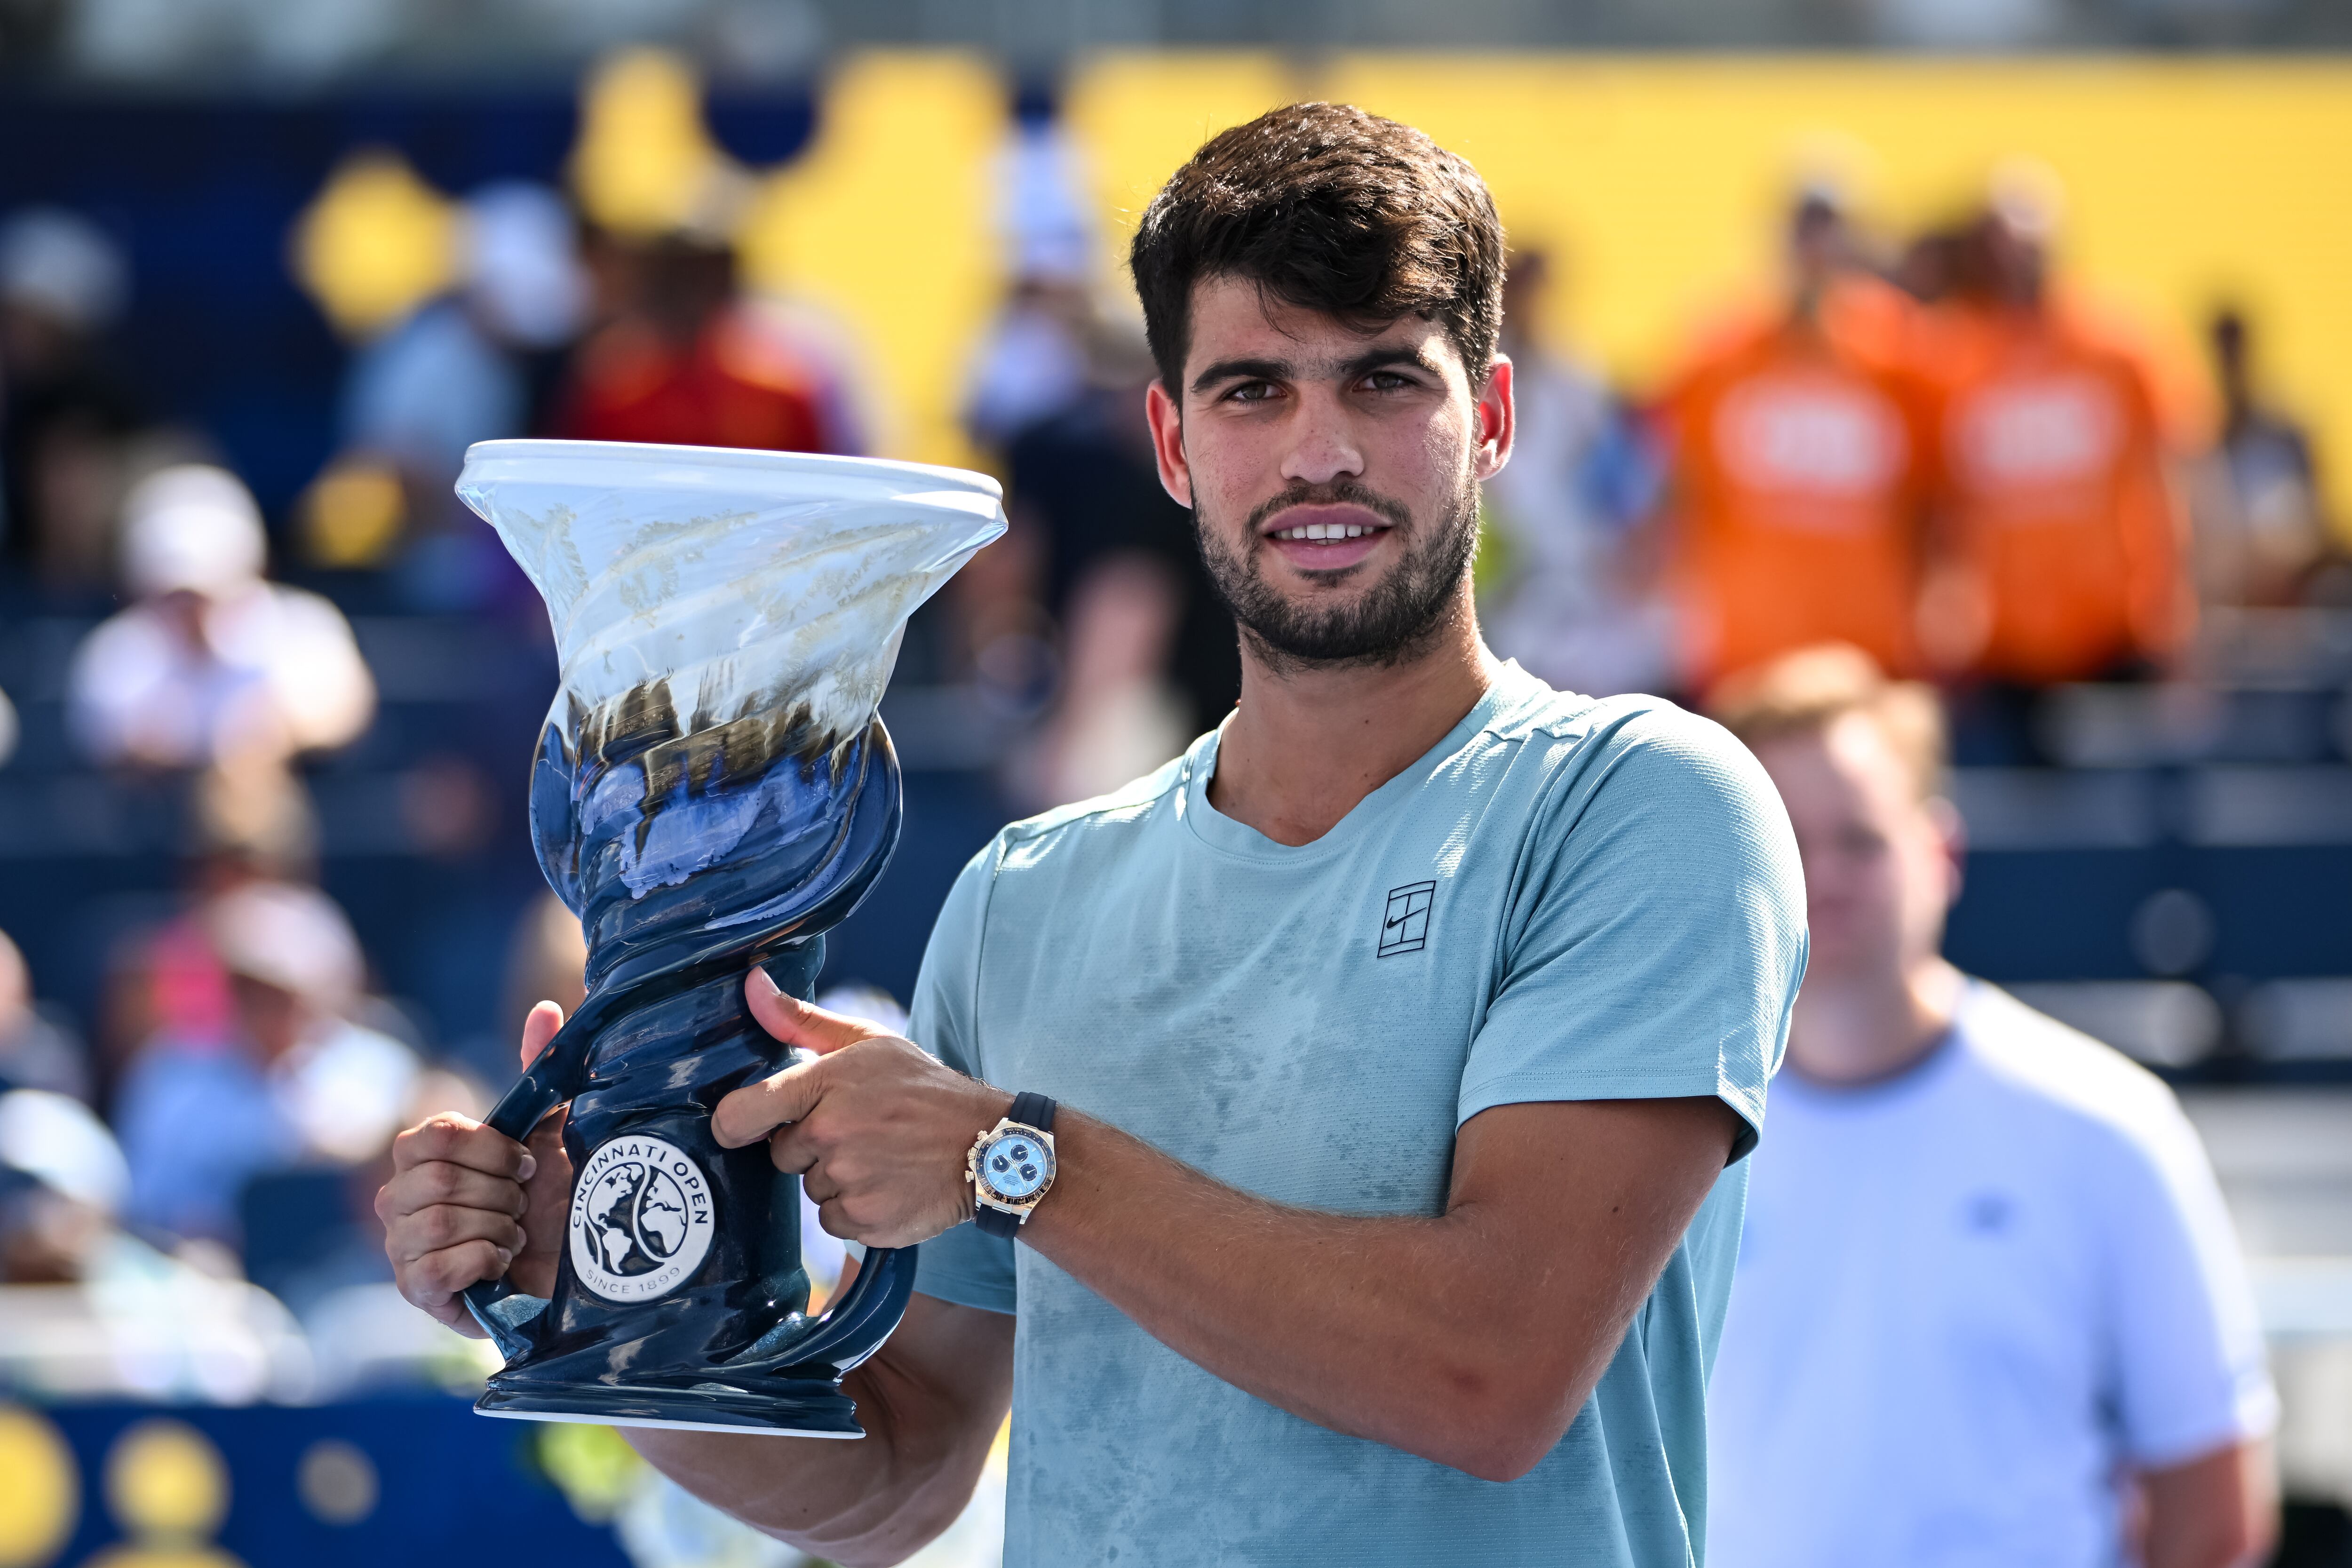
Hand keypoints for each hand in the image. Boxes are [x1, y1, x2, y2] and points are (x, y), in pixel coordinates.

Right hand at [377, 1001, 574, 1336]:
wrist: (571, 1269)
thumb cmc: (553, 1198)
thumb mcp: (551, 1132)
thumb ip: (540, 1073)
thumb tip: (547, 1008)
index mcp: (425, 1154)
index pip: (433, 1134)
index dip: (488, 1148)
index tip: (525, 1162)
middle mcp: (400, 1197)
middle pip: (437, 1181)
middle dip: (499, 1193)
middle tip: (523, 1204)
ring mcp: (401, 1246)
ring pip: (438, 1223)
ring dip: (497, 1228)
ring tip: (516, 1235)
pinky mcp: (415, 1290)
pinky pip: (436, 1268)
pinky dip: (482, 1261)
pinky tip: (500, 1263)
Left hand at [713, 970, 1008, 1248]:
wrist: (988, 1144)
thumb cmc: (923, 1089)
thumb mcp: (868, 1042)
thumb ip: (801, 1020)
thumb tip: (752, 983)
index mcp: (824, 1085)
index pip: (740, 1114)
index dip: (735, 1123)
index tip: (747, 1126)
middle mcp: (830, 1134)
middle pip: (782, 1154)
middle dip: (811, 1145)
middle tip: (859, 1131)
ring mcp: (848, 1180)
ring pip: (811, 1188)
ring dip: (837, 1178)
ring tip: (882, 1156)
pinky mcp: (865, 1220)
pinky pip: (834, 1220)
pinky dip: (856, 1208)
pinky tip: (888, 1185)